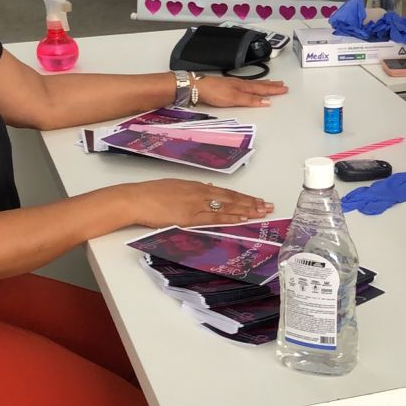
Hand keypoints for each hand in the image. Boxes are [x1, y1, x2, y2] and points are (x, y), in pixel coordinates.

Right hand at [116, 178, 271, 227]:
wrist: (137, 198)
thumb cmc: (151, 194)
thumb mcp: (176, 186)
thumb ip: (193, 189)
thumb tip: (208, 186)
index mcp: (196, 186)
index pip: (225, 192)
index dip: (242, 197)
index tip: (257, 200)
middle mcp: (200, 193)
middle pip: (231, 198)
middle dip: (251, 202)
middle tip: (268, 206)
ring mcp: (196, 204)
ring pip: (227, 207)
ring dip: (246, 210)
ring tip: (262, 212)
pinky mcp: (189, 216)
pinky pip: (214, 218)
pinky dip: (229, 218)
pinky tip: (242, 219)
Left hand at [197, 76, 287, 107]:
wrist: (198, 87)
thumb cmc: (216, 93)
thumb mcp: (235, 98)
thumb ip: (251, 100)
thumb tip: (267, 101)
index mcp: (244, 87)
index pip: (262, 89)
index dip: (274, 90)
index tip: (285, 89)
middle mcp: (241, 84)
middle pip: (260, 85)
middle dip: (272, 86)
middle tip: (282, 85)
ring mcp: (235, 84)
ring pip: (254, 84)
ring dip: (264, 84)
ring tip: (272, 83)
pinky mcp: (229, 85)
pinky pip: (247, 84)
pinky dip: (254, 85)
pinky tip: (251, 85)